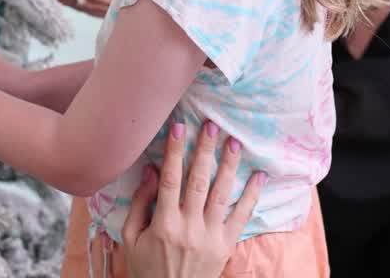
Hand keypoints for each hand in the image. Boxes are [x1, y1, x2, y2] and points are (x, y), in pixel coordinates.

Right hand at [121, 122, 265, 277]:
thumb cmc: (146, 268)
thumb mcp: (130, 238)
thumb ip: (140, 203)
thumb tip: (151, 171)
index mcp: (163, 224)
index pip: (170, 180)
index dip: (174, 152)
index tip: (178, 128)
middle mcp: (189, 228)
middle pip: (198, 181)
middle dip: (205, 151)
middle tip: (210, 126)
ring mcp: (210, 237)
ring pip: (222, 194)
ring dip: (228, 166)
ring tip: (234, 142)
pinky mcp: (226, 245)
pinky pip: (242, 216)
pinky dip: (252, 195)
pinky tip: (259, 175)